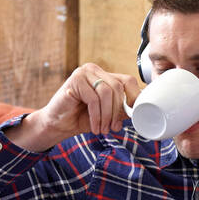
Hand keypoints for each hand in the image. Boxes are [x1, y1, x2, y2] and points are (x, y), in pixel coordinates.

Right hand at [13, 63, 140, 150]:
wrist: (57, 125)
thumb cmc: (81, 118)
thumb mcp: (107, 114)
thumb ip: (122, 109)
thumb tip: (141, 110)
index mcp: (104, 75)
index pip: (128, 80)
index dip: (133, 98)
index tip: (132, 116)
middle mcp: (94, 70)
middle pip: (118, 87)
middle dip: (118, 111)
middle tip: (113, 128)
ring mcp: (83, 72)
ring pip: (107, 93)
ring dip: (107, 115)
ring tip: (103, 129)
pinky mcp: (75, 80)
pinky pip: (94, 99)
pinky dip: (96, 116)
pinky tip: (94, 126)